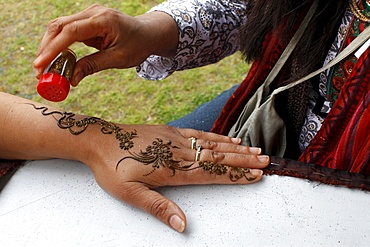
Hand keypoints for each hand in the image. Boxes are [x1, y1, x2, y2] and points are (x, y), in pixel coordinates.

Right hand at [33, 4, 177, 85]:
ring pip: (60, 27)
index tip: (40, 65)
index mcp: (102, 20)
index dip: (52, 49)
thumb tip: (71, 80)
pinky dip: (59, 45)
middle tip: (39, 71)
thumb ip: (93, 66)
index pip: (70, 32)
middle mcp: (92, 13)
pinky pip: (67, 31)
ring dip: (49, 47)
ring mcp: (88, 15)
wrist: (148, 33)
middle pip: (59, 26)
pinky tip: (56, 60)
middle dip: (46, 49)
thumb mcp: (118, 59)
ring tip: (44, 68)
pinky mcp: (87, 21)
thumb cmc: (138, 45)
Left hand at [81, 124, 269, 232]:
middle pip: (218, 157)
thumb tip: (182, 224)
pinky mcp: (170, 131)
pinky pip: (198, 134)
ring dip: (235, 148)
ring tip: (254, 150)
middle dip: (243, 160)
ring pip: (212, 145)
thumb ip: (159, 208)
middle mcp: (179, 153)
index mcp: (173, 170)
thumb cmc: (112, 169)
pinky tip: (227, 138)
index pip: (212, 174)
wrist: (99, 140)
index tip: (255, 175)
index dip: (235, 175)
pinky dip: (216, 136)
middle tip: (265, 161)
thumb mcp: (131, 194)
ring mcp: (176, 140)